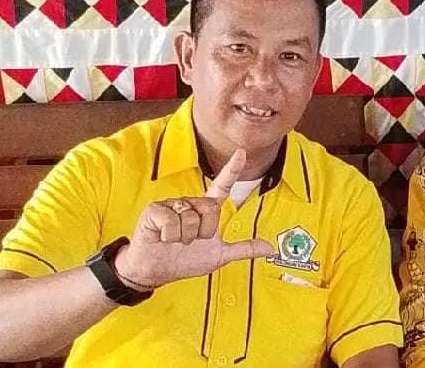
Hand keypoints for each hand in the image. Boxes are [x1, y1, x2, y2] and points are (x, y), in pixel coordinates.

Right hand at [114, 149, 273, 289]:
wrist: (155, 272)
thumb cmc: (184, 260)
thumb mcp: (218, 256)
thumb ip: (243, 249)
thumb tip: (269, 247)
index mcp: (205, 210)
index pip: (222, 186)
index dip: (232, 170)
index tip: (241, 153)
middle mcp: (190, 203)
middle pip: (210, 208)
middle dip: (204, 231)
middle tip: (192, 241)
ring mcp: (172, 205)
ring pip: (191, 218)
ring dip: (186, 237)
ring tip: (175, 240)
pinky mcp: (155, 211)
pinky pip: (172, 222)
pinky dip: (170, 236)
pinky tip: (163, 238)